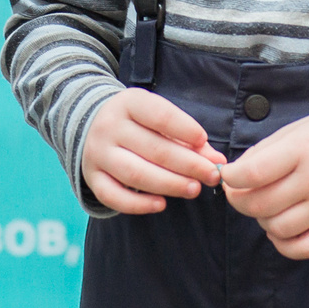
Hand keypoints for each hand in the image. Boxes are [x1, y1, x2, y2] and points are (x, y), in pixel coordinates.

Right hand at [82, 89, 225, 213]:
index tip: (205, 142)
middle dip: (188, 164)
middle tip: (211, 175)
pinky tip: (161, 204)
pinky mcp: (92, 177)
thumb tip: (217, 161)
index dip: (184, 129)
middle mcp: (109, 127)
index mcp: (128, 103)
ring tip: (194, 189)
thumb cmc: (139, 122)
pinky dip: (138, 204)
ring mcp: (97, 153)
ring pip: (135, 174)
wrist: (92, 125)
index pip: (159, 115)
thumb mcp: (159, 118)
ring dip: (169, 184)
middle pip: (153, 149)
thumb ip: (188, 138)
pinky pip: (113, 196)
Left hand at [221, 105, 308, 259]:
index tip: (228, 176)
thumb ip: (266, 151)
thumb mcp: (300, 128)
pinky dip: (284, 245)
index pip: (253, 173)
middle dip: (239, 201)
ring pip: (278, 228)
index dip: (230, 178)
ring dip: (261, 221)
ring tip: (265, 207)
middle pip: (260, 205)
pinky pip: (305, 248)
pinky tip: (280, 229)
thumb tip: (235, 175)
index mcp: (303, 149)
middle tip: (239, 193)